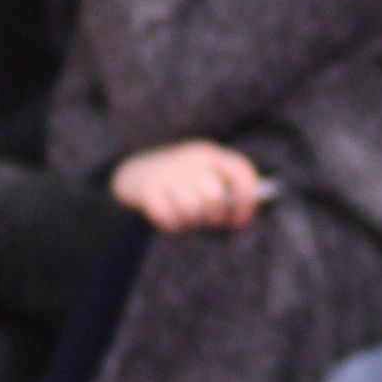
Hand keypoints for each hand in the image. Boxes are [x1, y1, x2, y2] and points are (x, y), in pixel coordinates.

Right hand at [110, 140, 265, 232]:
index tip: (240, 220)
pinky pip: (169, 218)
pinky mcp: (147, 188)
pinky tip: (171, 220)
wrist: (134, 175)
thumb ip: (226, 200)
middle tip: (210, 223)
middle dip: (215, 217)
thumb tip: (241, 222)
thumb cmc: (181, 187)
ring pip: (191, 209)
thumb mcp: (203, 183)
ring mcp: (167, 172)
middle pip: (215, 196)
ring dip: (192, 223)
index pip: (241, 172)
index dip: (247, 200)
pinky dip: (173, 226)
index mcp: (209, 154)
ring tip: (188, 220)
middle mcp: (189, 159)